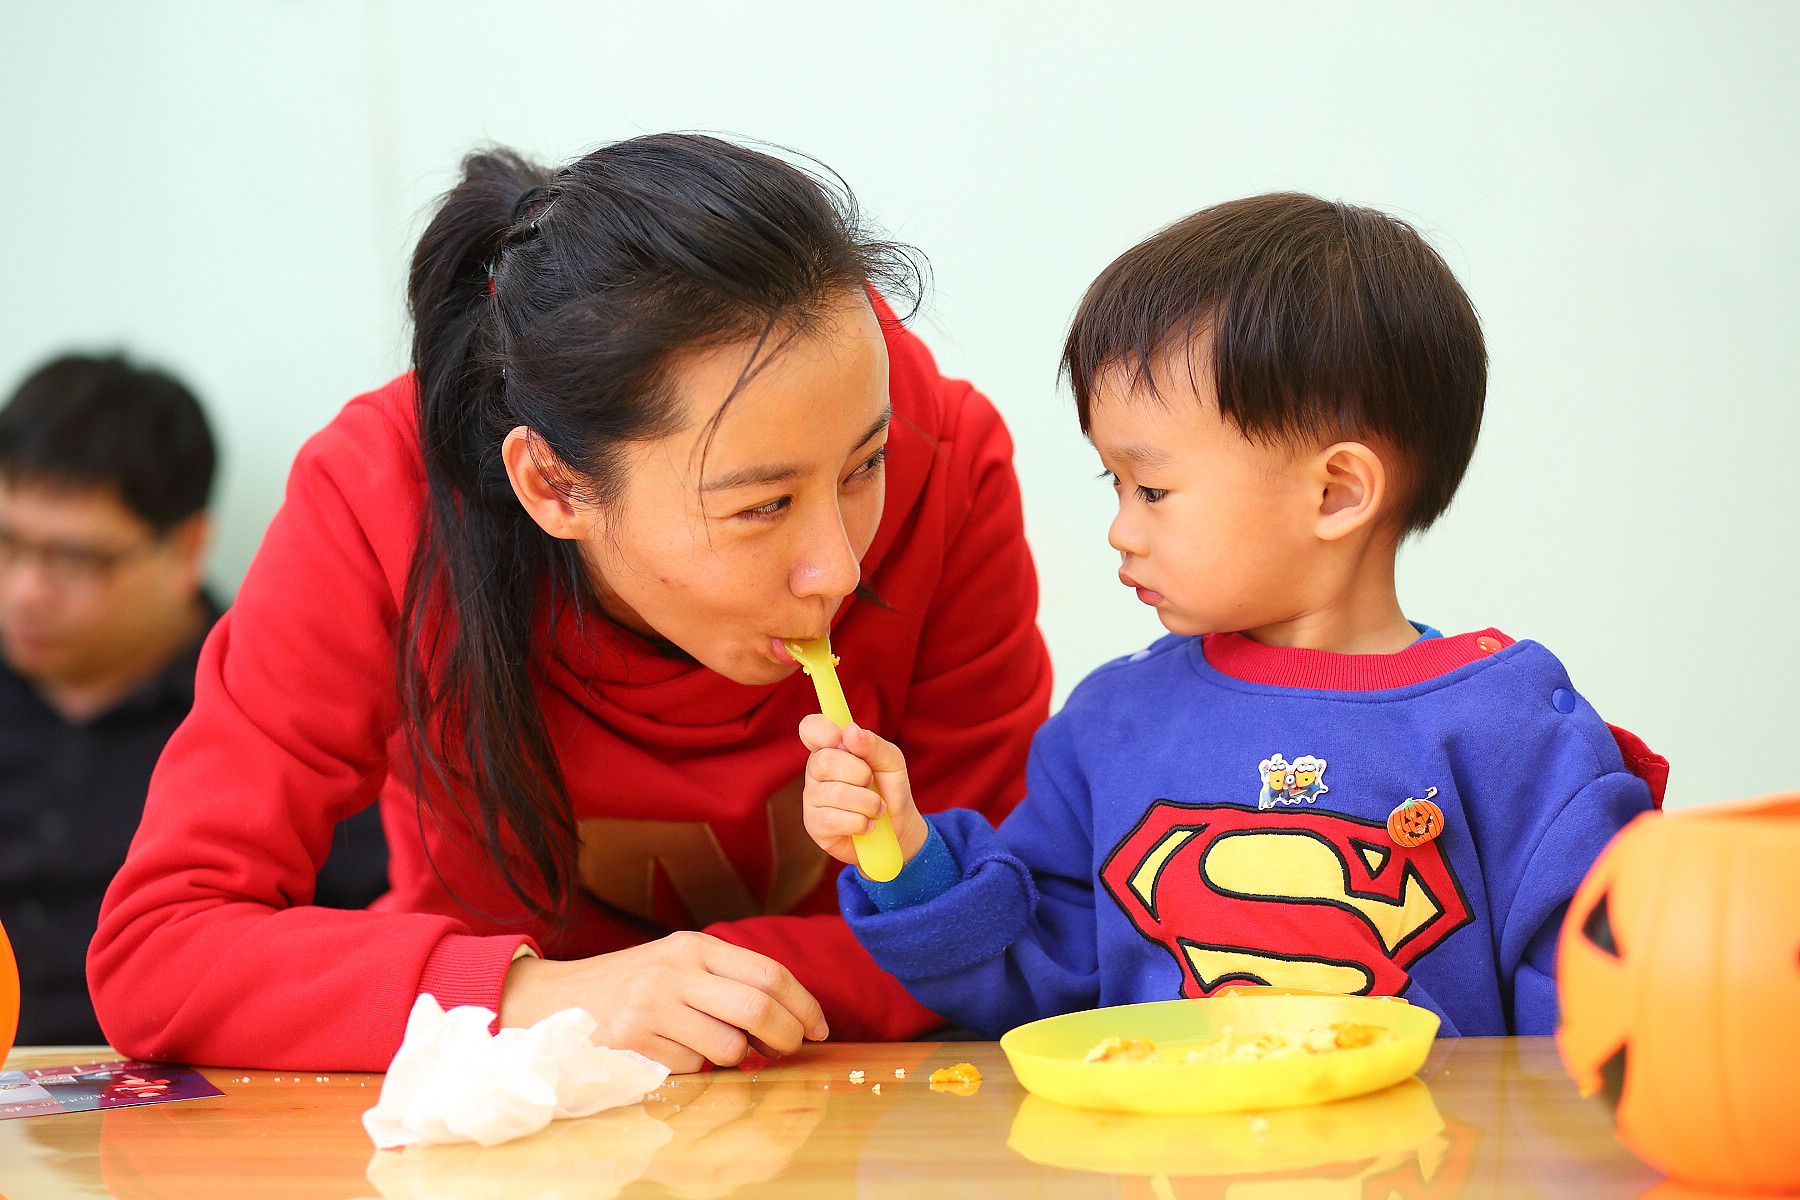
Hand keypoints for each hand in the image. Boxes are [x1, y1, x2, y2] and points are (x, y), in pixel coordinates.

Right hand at [497, 931, 827, 1073]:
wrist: (553, 1000)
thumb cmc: (631, 986)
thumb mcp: (677, 964)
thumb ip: (727, 980)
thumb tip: (790, 1018)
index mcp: (694, 946)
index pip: (769, 973)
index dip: (804, 1004)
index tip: (819, 1028)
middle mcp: (675, 970)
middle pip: (758, 1008)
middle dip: (786, 1037)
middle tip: (788, 1050)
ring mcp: (652, 1005)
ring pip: (729, 1047)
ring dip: (737, 1059)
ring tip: (718, 1049)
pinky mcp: (633, 1040)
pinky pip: (692, 1067)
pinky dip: (695, 1069)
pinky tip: (673, 1053)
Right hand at [798, 715, 929, 871]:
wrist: (898, 829)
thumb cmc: (889, 790)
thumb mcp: (891, 762)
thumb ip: (873, 744)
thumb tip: (850, 731)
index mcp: (831, 748)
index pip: (810, 728)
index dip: (824, 730)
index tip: (844, 740)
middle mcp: (815, 771)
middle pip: (824, 761)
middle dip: (860, 773)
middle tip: (871, 783)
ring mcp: (812, 798)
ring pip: (834, 793)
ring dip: (868, 802)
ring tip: (877, 808)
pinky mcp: (815, 825)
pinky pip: (833, 819)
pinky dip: (860, 823)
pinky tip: (867, 825)